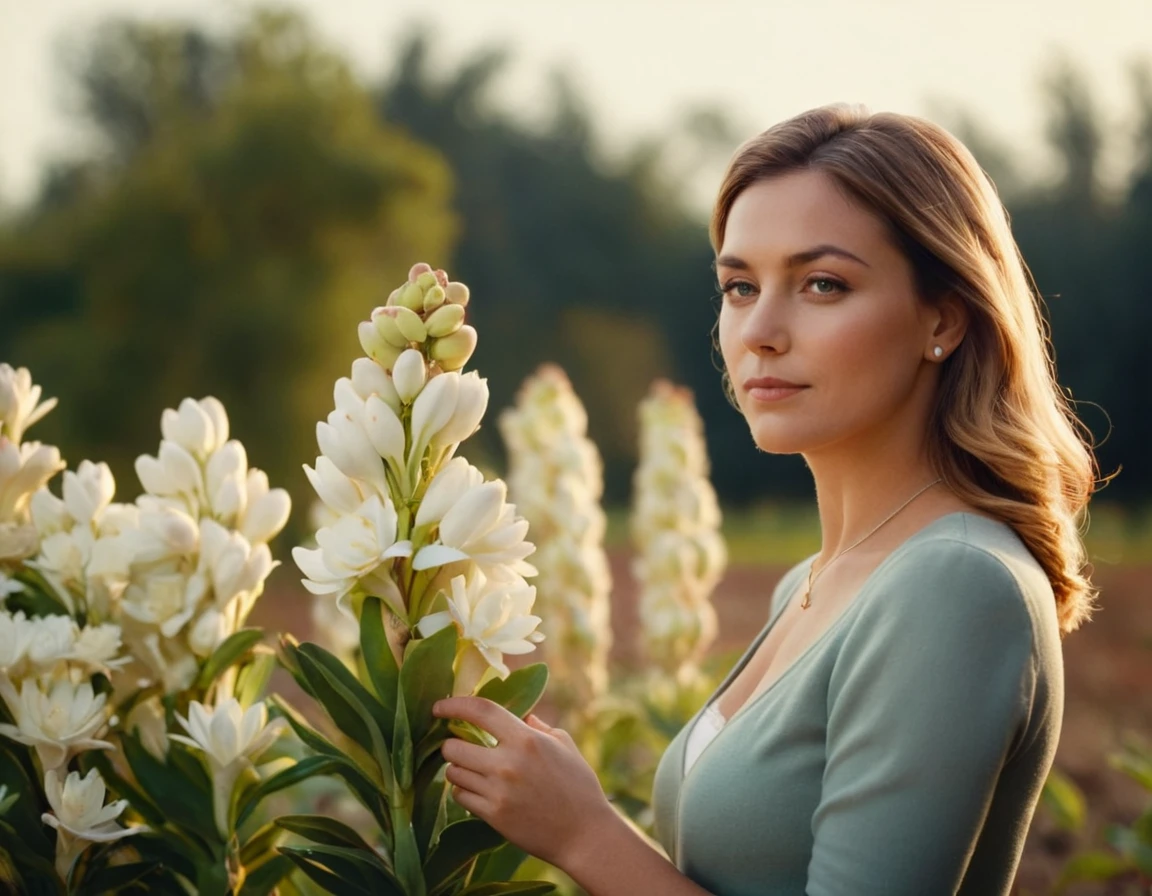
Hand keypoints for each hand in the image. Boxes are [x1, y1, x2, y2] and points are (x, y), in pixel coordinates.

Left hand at [433, 696, 615, 869]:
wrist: (584, 835)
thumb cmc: (579, 787)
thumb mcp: (564, 746)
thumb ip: (539, 728)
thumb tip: (524, 716)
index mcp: (526, 740)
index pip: (480, 710)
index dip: (454, 704)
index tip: (439, 707)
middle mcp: (507, 763)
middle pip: (454, 746)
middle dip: (451, 744)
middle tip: (459, 746)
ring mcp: (498, 791)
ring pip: (453, 772)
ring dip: (457, 768)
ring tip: (472, 769)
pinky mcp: (493, 815)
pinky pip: (461, 796)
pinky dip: (464, 791)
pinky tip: (478, 790)